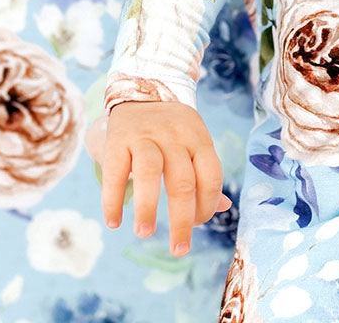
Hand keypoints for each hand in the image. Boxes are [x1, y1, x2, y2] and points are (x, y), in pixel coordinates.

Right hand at [101, 101, 231, 257]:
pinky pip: (115, 171)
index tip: (198, 224)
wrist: (143, 90)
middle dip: (182, 220)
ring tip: (145, 233)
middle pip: (183, 181)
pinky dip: (113, 198)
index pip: (211, 175)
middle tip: (180, 249)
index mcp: (199, 138)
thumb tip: (225, 207)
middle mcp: (175, 137)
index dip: (208, 204)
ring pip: (150, 172)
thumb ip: (207, 174)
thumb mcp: (196, 142)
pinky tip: (114, 221)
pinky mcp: (118, 140)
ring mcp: (146, 137)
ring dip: (148, 207)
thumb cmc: (175, 129)